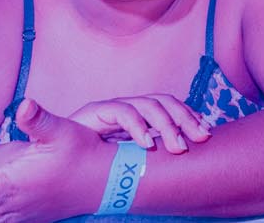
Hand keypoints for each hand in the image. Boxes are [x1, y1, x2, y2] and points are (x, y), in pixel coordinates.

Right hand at [65, 93, 211, 153]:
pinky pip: (122, 112)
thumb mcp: (129, 157)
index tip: (207, 132)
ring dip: (166, 124)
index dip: (190, 115)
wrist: (56, 159)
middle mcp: (128, 106)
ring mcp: (113, 107)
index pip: (171, 106)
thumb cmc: (95, 161)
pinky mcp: (96, 111)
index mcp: (139, 114)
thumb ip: (151, 153)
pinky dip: (137, 127)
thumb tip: (185, 156)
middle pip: (164, 101)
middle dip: (185, 118)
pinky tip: (147, 143)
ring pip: (148, 104)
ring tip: (177, 146)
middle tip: (200, 139)